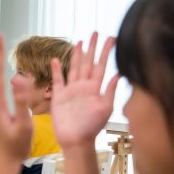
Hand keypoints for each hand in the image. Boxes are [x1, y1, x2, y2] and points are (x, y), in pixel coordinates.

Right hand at [50, 32, 119, 148]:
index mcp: (95, 88)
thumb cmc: (92, 127)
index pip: (101, 65)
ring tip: (79, 42)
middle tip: (95, 32)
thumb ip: (110, 91)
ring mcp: (71, 90)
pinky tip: (55, 60)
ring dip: (77, 55)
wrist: (76, 140)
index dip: (106, 52)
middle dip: (92, 48)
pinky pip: (57, 80)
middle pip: (88, 62)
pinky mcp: (59, 96)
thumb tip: (118, 74)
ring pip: (74, 68)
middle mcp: (84, 86)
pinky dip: (56, 70)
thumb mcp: (105, 108)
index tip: (111, 38)